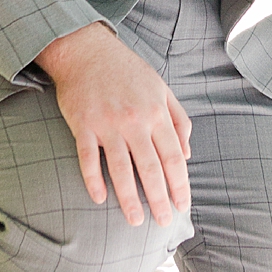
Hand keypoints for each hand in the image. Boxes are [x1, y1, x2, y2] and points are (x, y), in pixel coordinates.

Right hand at [36, 22, 191, 228]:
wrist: (87, 49)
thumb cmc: (127, 71)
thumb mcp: (161, 88)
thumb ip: (179, 120)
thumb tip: (188, 154)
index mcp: (156, 112)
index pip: (174, 157)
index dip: (180, 184)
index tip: (183, 205)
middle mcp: (135, 120)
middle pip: (150, 168)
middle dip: (159, 199)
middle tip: (163, 222)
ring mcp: (107, 123)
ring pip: (121, 169)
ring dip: (128, 199)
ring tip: (135, 220)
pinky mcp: (82, 124)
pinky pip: (88, 158)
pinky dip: (93, 180)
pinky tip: (98, 199)